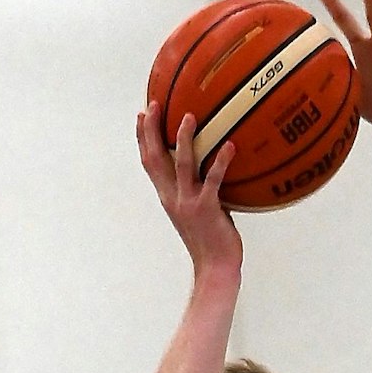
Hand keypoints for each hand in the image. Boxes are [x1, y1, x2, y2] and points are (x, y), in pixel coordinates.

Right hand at [137, 104, 241, 273]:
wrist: (215, 267)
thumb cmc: (212, 240)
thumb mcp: (199, 211)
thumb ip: (200, 189)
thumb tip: (214, 167)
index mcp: (167, 197)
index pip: (149, 162)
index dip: (142, 138)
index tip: (141, 115)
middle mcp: (172, 197)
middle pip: (154, 158)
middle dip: (150, 130)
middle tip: (153, 105)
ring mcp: (187, 202)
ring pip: (180, 165)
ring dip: (183, 139)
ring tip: (189, 117)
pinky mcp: (206, 208)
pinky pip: (213, 180)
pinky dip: (221, 161)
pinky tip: (230, 145)